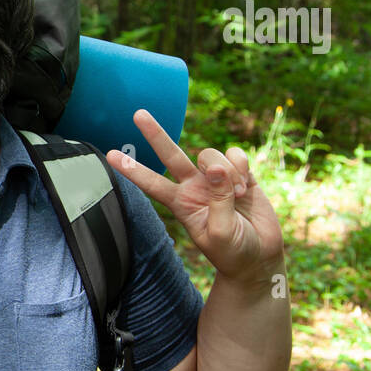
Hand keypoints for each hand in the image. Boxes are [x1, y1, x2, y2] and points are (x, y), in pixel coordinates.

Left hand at [106, 109, 284, 283]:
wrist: (260, 257)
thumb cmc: (234, 252)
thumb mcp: (221, 233)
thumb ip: (217, 200)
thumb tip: (215, 167)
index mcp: (181, 203)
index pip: (152, 183)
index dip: (132, 169)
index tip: (109, 155)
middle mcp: (193, 186)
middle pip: (171, 154)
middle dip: (155, 134)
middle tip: (138, 114)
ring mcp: (216, 178)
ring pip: (210, 155)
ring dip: (227, 172)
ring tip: (238, 195)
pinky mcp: (239, 172)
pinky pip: (236, 154)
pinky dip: (242, 167)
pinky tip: (248, 187)